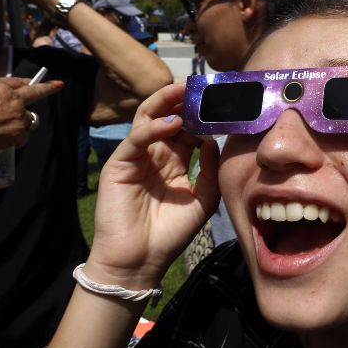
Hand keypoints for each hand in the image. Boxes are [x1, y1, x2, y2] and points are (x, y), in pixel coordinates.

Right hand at [0, 76, 63, 152]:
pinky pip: (23, 134)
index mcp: (0, 87)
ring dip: (20, 121)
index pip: (18, 82)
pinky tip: (3, 138)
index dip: (26, 82)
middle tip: (59, 85)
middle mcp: (14, 99)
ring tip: (1, 127)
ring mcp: (20, 117)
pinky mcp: (21, 133)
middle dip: (48, 87)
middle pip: (36, 92)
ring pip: (28, 118)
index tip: (33, 80)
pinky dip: (16, 138)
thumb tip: (7, 93)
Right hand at [85, 82, 220, 289]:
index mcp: (177, 162)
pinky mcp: (121, 164)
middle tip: (207, 86)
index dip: (206, 115)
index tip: (226, 102)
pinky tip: (173, 123)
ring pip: (150, 118)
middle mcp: (158, 154)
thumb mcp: (202, 201)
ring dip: (167, 101)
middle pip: (172, 116)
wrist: (140, 261)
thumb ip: (211, 171)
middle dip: (187, 100)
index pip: (191, 129)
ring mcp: (138, 157)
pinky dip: (154, 128)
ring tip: (186, 90)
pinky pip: (137, 138)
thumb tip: (214, 141)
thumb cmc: (170, 233)